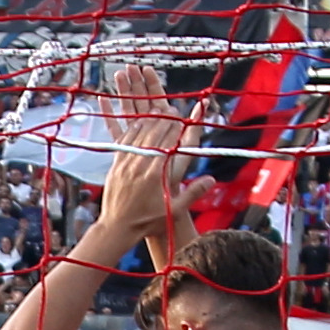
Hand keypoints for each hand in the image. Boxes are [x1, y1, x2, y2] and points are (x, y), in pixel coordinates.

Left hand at [91, 62, 195, 247]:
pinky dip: (132, 126)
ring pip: (140, 132)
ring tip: (154, 104)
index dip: (179, 128)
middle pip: (156, 134)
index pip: (173, 144)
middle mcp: (143, 164)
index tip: (184, 115)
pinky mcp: (117, 162)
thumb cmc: (149, 220)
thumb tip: (212, 179)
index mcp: (159, 174)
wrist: (118, 227)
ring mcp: (128, 162)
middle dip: (163, 117)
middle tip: (168, 102)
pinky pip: (124, 138)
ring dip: (146, 116)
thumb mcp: (175, 210)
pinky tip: (137, 118)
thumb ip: (194, 193)